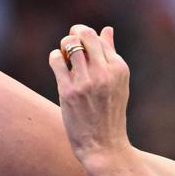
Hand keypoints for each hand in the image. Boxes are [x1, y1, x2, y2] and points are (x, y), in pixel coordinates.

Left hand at [49, 24, 130, 160]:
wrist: (104, 146)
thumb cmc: (110, 114)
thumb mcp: (118, 82)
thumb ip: (112, 54)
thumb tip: (107, 29)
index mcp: (119, 68)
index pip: (99, 37)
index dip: (87, 38)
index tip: (83, 50)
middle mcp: (105, 72)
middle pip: (84, 35)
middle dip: (74, 35)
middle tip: (70, 45)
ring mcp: (87, 82)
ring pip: (69, 44)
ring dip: (63, 46)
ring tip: (65, 58)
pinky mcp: (69, 91)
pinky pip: (56, 60)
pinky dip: (55, 58)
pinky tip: (59, 67)